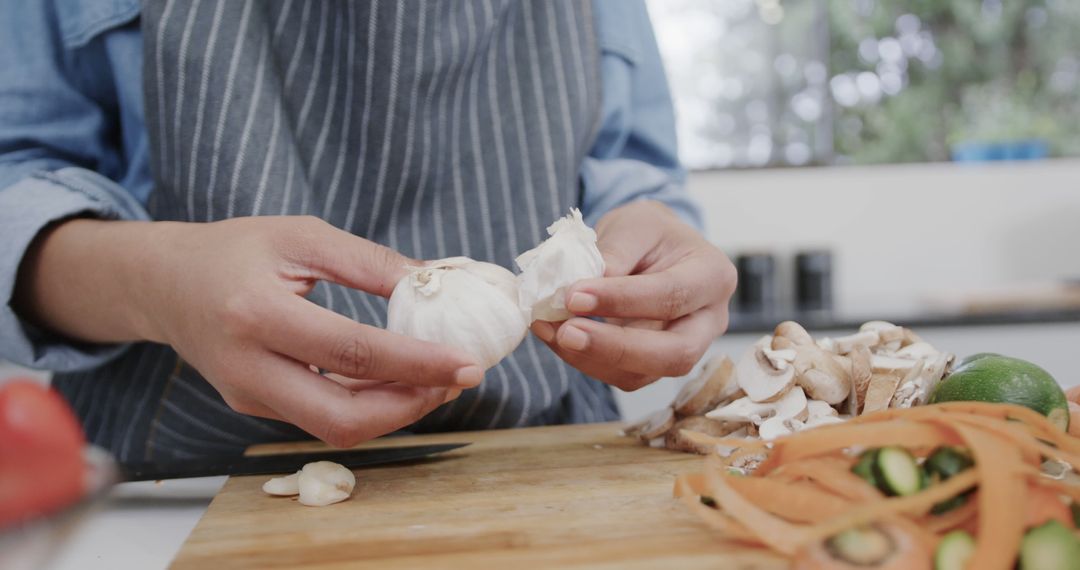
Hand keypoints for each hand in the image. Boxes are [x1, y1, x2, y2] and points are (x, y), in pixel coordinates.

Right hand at [14, 216, 479, 446]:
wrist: (164, 283)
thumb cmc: (236, 250)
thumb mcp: (303, 235)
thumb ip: (370, 262)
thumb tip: (437, 284)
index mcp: (256, 313)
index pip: (352, 352)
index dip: (416, 363)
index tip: (468, 362)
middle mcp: (248, 367)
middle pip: (343, 417)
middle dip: (412, 405)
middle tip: (458, 378)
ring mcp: (248, 396)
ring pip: (335, 427)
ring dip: (396, 410)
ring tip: (438, 377)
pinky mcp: (255, 407)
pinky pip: (322, 418)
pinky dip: (369, 405)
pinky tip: (400, 379)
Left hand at [530, 201, 735, 390]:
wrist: (652, 249)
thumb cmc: (650, 233)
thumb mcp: (635, 224)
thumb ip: (614, 252)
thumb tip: (581, 288)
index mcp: (712, 276)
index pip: (671, 296)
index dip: (622, 300)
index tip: (573, 295)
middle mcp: (708, 321)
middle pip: (674, 353)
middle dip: (615, 348)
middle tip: (566, 332)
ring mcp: (684, 349)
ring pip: (642, 373)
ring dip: (589, 357)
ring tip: (549, 328)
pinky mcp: (653, 365)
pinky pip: (621, 375)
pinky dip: (583, 359)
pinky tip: (554, 335)